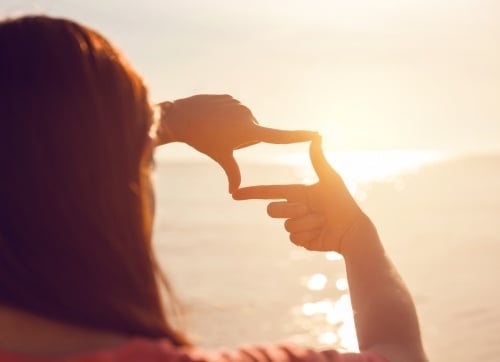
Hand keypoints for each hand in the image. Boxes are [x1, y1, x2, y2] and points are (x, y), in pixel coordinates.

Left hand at [156, 95, 316, 192]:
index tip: (316, 133)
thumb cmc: (202, 140)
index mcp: (249, 131)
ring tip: (216, 128)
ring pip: (243, 123)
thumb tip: (233, 193)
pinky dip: (226, 117)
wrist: (182, 117)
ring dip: (234, 128)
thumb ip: (232, 173)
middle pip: (254, 134)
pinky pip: (234, 112)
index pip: (279, 136)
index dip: (299, 136)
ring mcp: (240, 105)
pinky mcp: (231, 98)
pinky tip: (212, 118)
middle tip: (222, 138)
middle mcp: (249, 116)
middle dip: (242, 139)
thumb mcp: (220, 157)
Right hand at [232, 137, 365, 252]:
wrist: (352, 230)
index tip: (235, 194)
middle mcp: (294, 208)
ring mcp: (297, 225)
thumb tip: (317, 135)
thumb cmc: (344, 202)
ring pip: (286, 225)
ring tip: (322, 221)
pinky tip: (321, 233)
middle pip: (272, 210)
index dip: (251, 193)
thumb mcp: (330, 179)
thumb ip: (318, 159)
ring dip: (305, 223)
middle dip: (289, 209)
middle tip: (307, 209)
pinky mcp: (301, 240)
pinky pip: (294, 238)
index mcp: (297, 193)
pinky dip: (308, 235)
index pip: (269, 192)